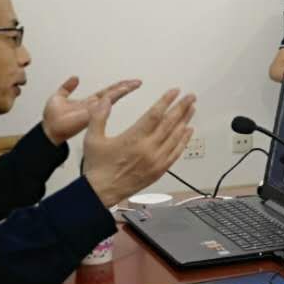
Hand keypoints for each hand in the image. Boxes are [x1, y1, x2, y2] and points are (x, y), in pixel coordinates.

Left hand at [42, 77, 140, 144]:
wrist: (48, 129)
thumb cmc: (52, 118)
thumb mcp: (59, 97)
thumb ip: (67, 87)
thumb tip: (75, 77)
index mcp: (88, 102)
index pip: (106, 92)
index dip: (117, 86)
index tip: (128, 82)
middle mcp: (94, 106)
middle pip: (113, 94)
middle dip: (126, 87)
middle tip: (138, 82)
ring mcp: (94, 110)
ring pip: (112, 97)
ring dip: (124, 90)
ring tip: (135, 84)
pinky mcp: (92, 113)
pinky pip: (105, 103)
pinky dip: (114, 95)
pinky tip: (122, 90)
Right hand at [82, 88, 195, 207]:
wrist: (101, 192)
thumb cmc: (97, 167)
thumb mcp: (92, 138)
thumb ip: (99, 116)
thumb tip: (106, 100)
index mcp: (134, 138)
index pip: (155, 114)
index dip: (166, 101)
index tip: (175, 92)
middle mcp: (148, 149)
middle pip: (170, 123)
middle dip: (182, 107)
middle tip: (191, 97)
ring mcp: (156, 160)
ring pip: (176, 137)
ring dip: (185, 121)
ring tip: (191, 109)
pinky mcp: (159, 170)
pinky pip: (176, 153)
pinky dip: (184, 141)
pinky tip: (188, 132)